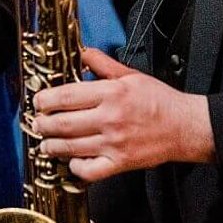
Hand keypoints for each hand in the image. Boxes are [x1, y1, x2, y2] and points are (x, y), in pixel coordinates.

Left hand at [34, 49, 213, 181]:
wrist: (185, 127)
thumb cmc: (160, 101)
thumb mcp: (131, 75)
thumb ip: (102, 64)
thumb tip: (81, 52)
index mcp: (112, 93)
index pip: (66, 96)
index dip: (45, 100)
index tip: (39, 102)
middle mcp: (110, 119)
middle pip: (62, 124)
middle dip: (43, 125)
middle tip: (38, 123)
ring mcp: (114, 144)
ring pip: (70, 148)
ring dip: (52, 146)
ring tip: (46, 143)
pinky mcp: (120, 164)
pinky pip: (89, 171)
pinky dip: (75, 167)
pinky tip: (72, 161)